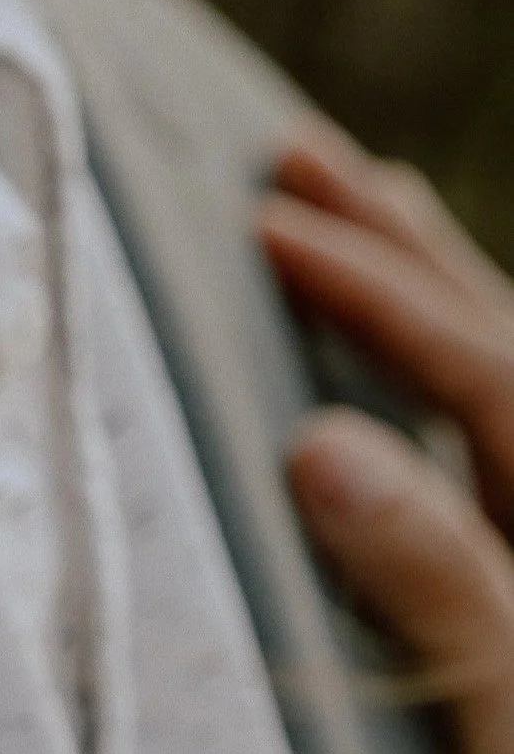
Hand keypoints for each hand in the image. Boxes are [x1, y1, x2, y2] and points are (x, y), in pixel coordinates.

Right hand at [264, 124, 513, 753]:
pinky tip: (402, 391)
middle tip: (291, 166)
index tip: (265, 225)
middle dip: (400, 251)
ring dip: (430, 294)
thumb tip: (320, 445)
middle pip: (509, 346)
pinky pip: (496, 457)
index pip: (484, 376)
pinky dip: (449, 386)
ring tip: (357, 212)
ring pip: (510, 389)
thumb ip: (441, 587)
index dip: (377, 295)